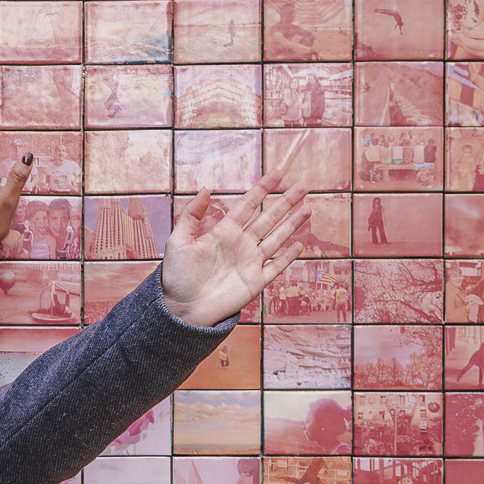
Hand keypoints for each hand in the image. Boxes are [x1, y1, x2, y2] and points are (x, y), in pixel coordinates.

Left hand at [161, 176, 309, 329]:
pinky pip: (276, 267)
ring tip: (307, 208)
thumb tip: (205, 189)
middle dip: (285, 203)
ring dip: (292, 224)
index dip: (262, 189)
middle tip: (302, 186)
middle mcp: (240, 245)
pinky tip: (299, 244)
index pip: (247, 206)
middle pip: (267, 219)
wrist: (181, 309)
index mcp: (223, 233)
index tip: (278, 173)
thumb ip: (191, 216)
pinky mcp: (255, 282)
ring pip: (276, 239)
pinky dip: (288, 257)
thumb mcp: (178, 242)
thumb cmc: (175, 277)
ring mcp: (249, 263)